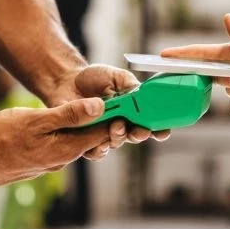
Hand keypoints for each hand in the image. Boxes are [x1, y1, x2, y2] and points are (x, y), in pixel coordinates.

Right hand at [0, 98, 117, 185]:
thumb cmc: (0, 136)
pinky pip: (64, 146)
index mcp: (68, 149)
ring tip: (98, 109)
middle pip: (94, 139)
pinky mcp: (42, 161)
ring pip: (78, 142)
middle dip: (107, 123)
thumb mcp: (37, 119)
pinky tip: (69, 122)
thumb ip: (69, 114)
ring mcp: (53, 162)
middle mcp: (65, 159)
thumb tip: (100, 107)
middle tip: (118, 103)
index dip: (118, 118)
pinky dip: (71, 134)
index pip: (104, 133)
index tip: (130, 104)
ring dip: (88, 128)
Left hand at [52, 64, 170, 155]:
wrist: (67, 81)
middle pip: (136, 136)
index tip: (162, 131)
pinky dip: (98, 149)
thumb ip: (130, 85)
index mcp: (134, 110)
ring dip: (119, 138)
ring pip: (117, 143)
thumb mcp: (116, 76)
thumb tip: (141, 94)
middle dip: (139, 134)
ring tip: (116, 128)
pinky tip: (98, 143)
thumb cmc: (94, 78)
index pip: (151, 123)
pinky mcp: (86, 140)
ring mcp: (104, 133)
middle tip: (138, 130)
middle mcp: (123, 124)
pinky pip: (95, 152)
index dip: (159, 129)